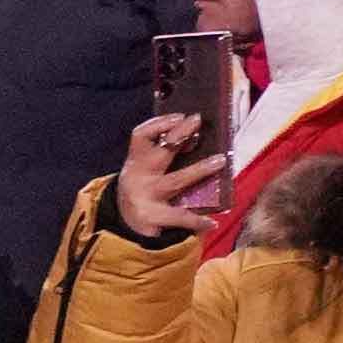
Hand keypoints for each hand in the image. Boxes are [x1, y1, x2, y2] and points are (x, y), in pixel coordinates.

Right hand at [107, 111, 222, 241]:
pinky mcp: (152, 219)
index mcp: (136, 162)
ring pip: (175, 181)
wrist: (122, 226)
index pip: (140, 136)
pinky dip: (197, 220)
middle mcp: (138, 177)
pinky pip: (179, 216)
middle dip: (179, 136)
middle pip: (161, 154)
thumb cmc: (143, 189)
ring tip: (220, 161)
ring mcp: (145, 198)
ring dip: (199, 169)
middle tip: (198, 121)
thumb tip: (196, 135)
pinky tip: (212, 222)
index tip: (180, 116)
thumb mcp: (145, 170)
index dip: (159, 124)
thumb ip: (162, 154)